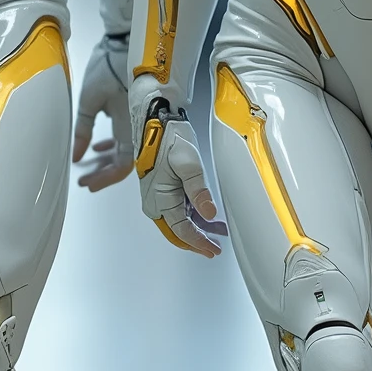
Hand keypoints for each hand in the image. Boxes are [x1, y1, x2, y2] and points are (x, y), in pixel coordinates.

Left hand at [73, 33, 132, 190]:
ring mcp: (136, 118)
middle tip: (85, 179)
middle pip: (124, 161)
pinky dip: (111, 145)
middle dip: (103, 173)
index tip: (88, 183)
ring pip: (124, 150)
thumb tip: (77, 155)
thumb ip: (83, 131)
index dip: (106, 178)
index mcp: (129, 125)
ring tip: (89, 166)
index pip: (122, 165)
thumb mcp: (88, 100)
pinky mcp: (133, 110)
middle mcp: (138, 125)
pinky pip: (125, 136)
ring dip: (106, 160)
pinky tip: (98, 146)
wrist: (124, 40)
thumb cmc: (109, 65)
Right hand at [130, 89, 226, 256]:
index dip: (198, 243)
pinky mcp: (161, 190)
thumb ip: (199, 191)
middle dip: (196, 241)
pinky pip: (177, 210)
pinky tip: (206, 216)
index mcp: (159, 199)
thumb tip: (209, 213)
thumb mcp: (189, 163)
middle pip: (177, 231)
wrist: (155, 121)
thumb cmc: (167, 138)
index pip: (182, 230)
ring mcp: (157, 197)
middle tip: (214, 248)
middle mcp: (155, 202)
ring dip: (197, 229)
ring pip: (178, 222)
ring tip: (216, 233)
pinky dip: (192, 216)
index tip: (212, 249)